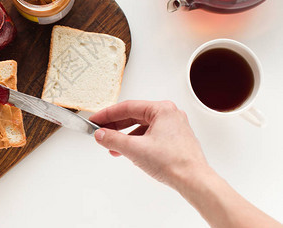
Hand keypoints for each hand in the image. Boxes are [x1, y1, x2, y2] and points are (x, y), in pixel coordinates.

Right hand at [90, 100, 207, 188]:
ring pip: (141, 127)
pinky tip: (127, 152)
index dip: (107, 114)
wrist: (193, 181)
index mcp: (162, 109)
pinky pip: (149, 136)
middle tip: (100, 131)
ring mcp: (173, 127)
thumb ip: (113, 139)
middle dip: (115, 126)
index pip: (127, 107)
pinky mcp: (174, 139)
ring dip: (124, 136)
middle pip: (134, 116)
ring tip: (111, 145)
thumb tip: (101, 135)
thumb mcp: (134, 149)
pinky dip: (136, 142)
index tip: (95, 120)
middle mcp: (169, 115)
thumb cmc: (174, 162)